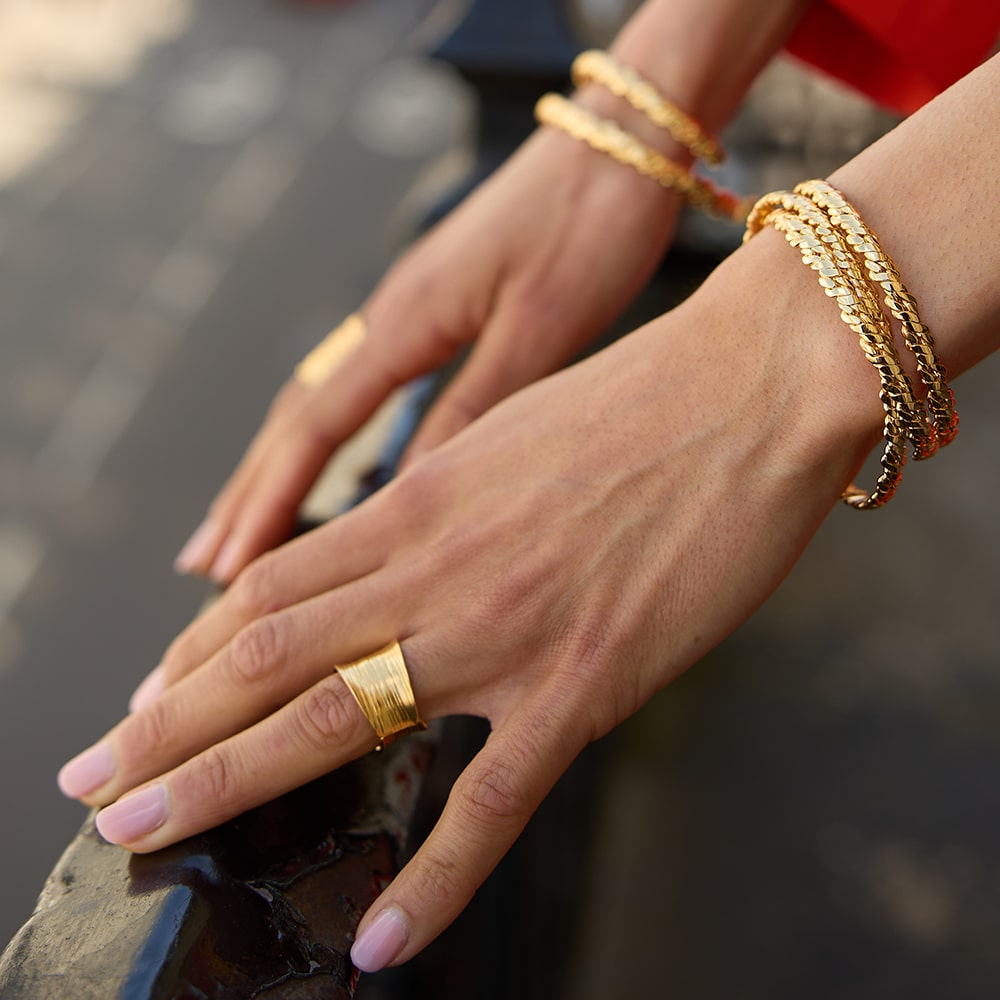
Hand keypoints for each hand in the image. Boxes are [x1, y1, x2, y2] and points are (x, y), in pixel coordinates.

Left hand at [58, 229, 881, 970]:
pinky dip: (432, 879)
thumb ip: (447, 494)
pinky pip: (491, 802)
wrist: (750, 388)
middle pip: (264, 653)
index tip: (152, 691)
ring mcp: (501, 630)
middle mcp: (435, 565)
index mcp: (422, 498)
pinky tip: (383, 940)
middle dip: (165, 723)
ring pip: (333, 716)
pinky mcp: (583, 684)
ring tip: (144, 835)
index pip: (276, 582)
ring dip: (224, 781)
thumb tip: (406, 533)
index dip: (197, 646)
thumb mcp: (511, 433)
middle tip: (94, 778)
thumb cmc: (642, 400)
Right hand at [175, 118, 682, 583]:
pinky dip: (327, 430)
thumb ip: (472, 410)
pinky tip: (328, 453)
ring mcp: (407, 307)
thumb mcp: (538, 331)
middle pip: (296, 415)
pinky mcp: (435, 305)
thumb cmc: (589, 228)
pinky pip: (358, 381)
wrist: (620, 141)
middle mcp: (389, 315)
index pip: (314, 428)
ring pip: (319, 397)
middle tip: (203, 563)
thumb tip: (407, 494)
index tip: (228, 568)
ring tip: (243, 520)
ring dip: (277, 463)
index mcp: (405, 322)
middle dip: (248, 492)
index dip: (269, 502)